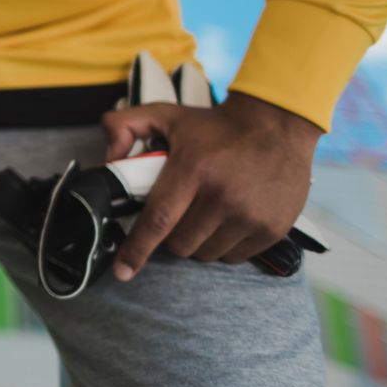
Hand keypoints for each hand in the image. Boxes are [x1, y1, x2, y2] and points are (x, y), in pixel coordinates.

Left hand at [101, 91, 321, 280]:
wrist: (277, 125)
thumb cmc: (214, 125)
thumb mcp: (164, 114)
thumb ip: (123, 126)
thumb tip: (109, 160)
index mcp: (193, 169)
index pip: (158, 220)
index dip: (137, 249)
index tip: (122, 272)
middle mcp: (223, 196)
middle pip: (179, 243)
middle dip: (168, 236)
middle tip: (176, 214)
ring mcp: (250, 216)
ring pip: (205, 253)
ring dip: (196, 242)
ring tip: (202, 214)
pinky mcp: (272, 229)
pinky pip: (233, 257)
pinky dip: (222, 246)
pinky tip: (225, 220)